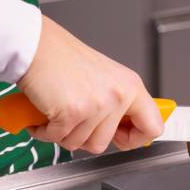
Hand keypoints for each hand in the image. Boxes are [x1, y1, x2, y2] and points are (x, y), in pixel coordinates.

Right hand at [17, 16, 162, 153]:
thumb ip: (119, 103)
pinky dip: (45, 131)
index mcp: (131, 86)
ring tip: (59, 110)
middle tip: (75, 119)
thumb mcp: (106, 78)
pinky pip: (58, 138)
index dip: (135, 139)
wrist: (36, 46)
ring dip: (63, 132)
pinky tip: (45, 113)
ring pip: (80, 143)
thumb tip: (126, 129)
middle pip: (105, 143)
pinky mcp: (73, 112)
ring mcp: (98, 105)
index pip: (153, 127)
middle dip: (84, 137)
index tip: (120, 136)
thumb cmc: (63, 59)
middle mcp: (119, 95)